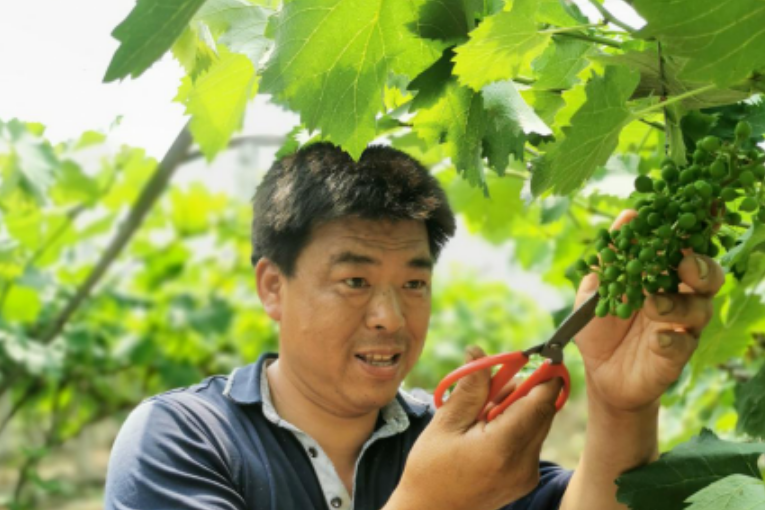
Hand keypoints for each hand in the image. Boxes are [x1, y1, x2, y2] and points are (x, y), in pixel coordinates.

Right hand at [386, 346, 561, 509]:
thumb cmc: (430, 470)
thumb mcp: (445, 423)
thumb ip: (470, 388)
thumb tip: (479, 352)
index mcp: (502, 447)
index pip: (540, 402)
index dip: (546, 376)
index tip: (545, 356)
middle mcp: (523, 463)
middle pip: (542, 411)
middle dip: (523, 389)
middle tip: (492, 383)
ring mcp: (527, 474)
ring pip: (537, 424)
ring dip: (517, 408)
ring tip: (482, 413)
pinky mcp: (526, 478)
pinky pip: (531, 440)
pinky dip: (515, 426)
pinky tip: (486, 431)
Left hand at [574, 210, 724, 413]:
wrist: (599, 373)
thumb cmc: (599, 327)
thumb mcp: (595, 290)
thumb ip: (608, 257)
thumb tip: (627, 216)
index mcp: (660, 276)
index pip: (683, 248)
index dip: (690, 233)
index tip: (686, 218)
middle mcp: (679, 297)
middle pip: (708, 275)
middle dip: (701, 266)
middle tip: (685, 265)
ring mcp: (681, 327)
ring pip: (700, 308)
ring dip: (677, 303)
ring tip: (652, 304)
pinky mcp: (677, 355)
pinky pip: (683, 345)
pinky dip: (671, 339)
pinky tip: (656, 339)